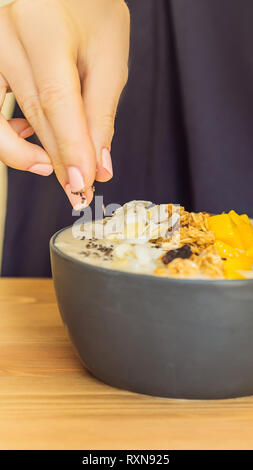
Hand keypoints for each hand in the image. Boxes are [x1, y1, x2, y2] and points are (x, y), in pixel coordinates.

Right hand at [0, 0, 129, 207]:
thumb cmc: (92, 12)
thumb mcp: (108, 58)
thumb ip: (100, 114)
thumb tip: (97, 165)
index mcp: (44, 28)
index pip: (55, 99)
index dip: (69, 146)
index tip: (84, 181)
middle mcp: (6, 36)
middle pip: (32, 112)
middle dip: (58, 159)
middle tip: (80, 189)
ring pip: (1, 118)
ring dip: (29, 153)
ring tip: (58, 171)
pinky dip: (13, 133)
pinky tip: (35, 141)